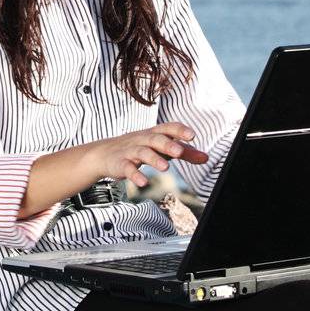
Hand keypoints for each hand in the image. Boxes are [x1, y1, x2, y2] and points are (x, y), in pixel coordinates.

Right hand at [83, 123, 207, 188]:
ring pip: (142, 153)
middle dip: (168, 144)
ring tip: (165, 168)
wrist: (103, 154)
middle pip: (156, 139)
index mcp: (154, 134)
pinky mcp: (120, 164)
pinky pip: (127, 169)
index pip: (167, 128)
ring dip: (154, 159)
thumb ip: (184, 153)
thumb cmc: (138, 148)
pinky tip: (143, 182)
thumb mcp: (161, 148)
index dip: (179, 130)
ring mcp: (130, 151)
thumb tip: (206, 157)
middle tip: (179, 151)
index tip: (192, 135)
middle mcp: (142, 140)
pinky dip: (135, 175)